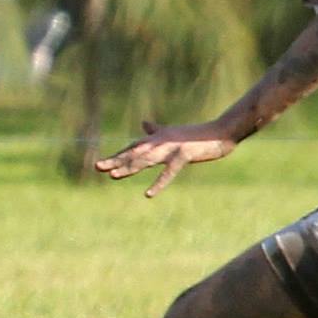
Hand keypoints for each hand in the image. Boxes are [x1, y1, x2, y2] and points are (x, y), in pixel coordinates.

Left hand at [95, 119, 237, 197]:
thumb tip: (143, 123)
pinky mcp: (184, 155)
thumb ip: (156, 130)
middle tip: (97, 167)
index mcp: (157, 138)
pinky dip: (158, 183)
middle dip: (116, 160)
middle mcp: (160, 141)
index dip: (118, 156)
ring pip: (146, 160)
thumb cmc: (197, 134)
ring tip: (113, 176)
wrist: (220, 132)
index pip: (133, 148)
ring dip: (129, 168)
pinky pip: (168, 172)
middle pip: (134, 153)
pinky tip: (148, 194)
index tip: (102, 164)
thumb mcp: (173, 132)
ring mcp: (171, 148)